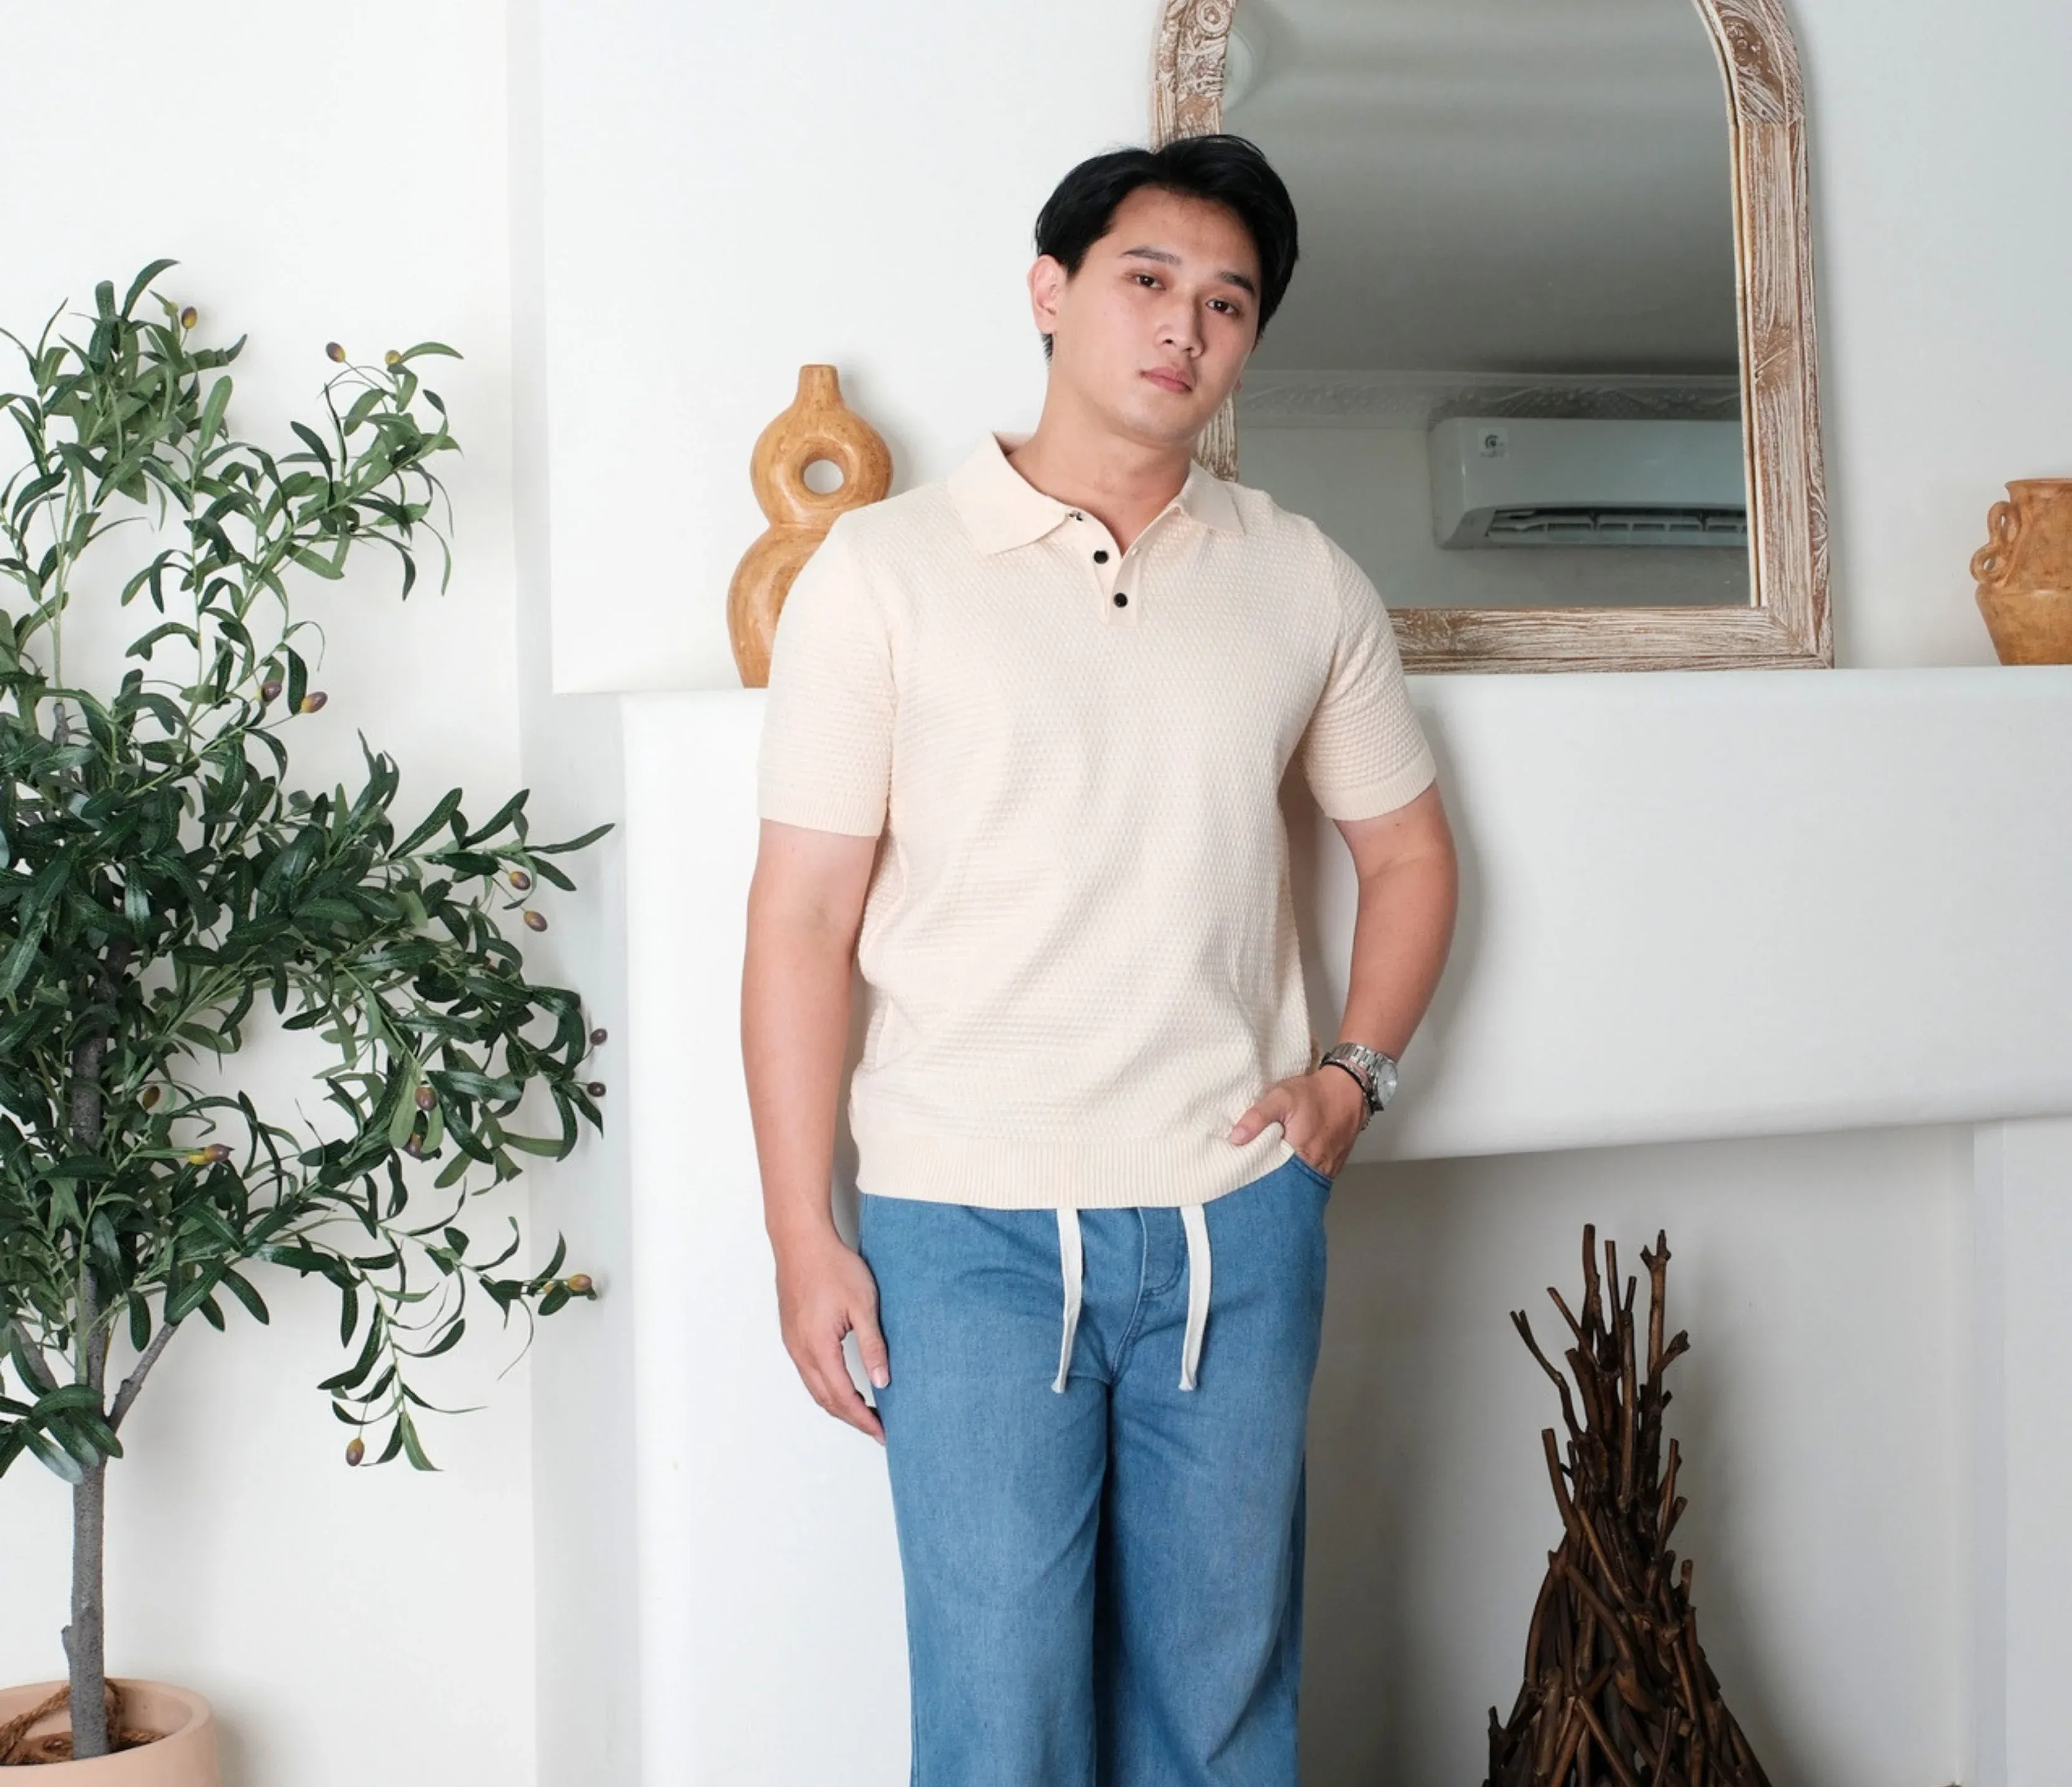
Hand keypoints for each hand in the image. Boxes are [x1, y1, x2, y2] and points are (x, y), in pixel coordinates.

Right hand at [771, 1223, 888, 1444]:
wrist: (801, 1241)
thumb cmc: (831, 1266)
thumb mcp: (863, 1305)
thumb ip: (873, 1345)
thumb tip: (883, 1381)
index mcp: (818, 1347)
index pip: (843, 1398)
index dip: (863, 1419)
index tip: (882, 1432)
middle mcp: (800, 1351)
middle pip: (826, 1400)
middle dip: (852, 1418)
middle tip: (878, 1428)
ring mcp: (792, 1344)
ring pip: (815, 1388)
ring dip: (839, 1404)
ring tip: (865, 1411)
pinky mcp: (792, 1334)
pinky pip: (808, 1373)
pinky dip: (827, 1387)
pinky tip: (844, 1384)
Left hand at [1228, 1067, 1366, 1177]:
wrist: (1348, 1090)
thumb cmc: (1315, 1093)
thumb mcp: (1281, 1097)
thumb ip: (1258, 1116)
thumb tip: (1236, 1138)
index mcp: (1300, 1154)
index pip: (1269, 1178)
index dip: (1254, 1174)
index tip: (1241, 1168)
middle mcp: (1315, 1168)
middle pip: (1284, 1185)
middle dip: (1267, 1179)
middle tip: (1253, 1168)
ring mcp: (1325, 1171)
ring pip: (1298, 1184)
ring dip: (1282, 1177)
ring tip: (1269, 1166)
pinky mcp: (1331, 1168)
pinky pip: (1310, 1178)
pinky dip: (1297, 1174)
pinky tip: (1288, 1163)